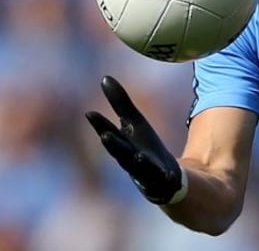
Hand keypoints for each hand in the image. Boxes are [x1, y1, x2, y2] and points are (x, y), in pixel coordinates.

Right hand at [85, 76, 185, 204]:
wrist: (162, 179)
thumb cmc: (143, 147)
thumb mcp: (133, 123)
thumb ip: (120, 103)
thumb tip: (104, 78)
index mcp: (122, 144)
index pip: (108, 133)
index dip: (99, 124)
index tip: (90, 113)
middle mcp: (130, 160)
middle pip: (119, 152)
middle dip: (113, 145)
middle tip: (105, 136)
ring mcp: (145, 173)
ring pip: (139, 168)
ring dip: (138, 162)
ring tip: (138, 154)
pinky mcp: (161, 181)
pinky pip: (162, 179)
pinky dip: (163, 175)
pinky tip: (168, 173)